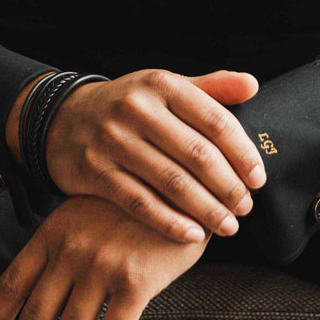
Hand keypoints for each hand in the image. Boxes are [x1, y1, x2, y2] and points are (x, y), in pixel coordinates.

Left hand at [0, 193, 210, 319]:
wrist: (182, 187)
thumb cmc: (133, 204)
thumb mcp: (87, 214)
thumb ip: (63, 248)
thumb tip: (40, 296)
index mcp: (54, 231)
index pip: (13, 281)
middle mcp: (73, 249)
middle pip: (38, 314)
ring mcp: (103, 265)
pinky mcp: (136, 280)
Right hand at [42, 67, 266, 244]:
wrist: (61, 119)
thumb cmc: (127, 105)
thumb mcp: (163, 87)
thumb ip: (210, 88)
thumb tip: (252, 84)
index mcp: (162, 84)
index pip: (214, 120)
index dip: (242, 153)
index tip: (258, 179)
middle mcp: (137, 108)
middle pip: (196, 154)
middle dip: (228, 186)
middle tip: (246, 208)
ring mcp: (114, 140)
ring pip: (172, 182)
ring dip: (206, 209)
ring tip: (228, 226)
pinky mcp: (96, 171)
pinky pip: (140, 202)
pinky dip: (170, 222)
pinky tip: (193, 235)